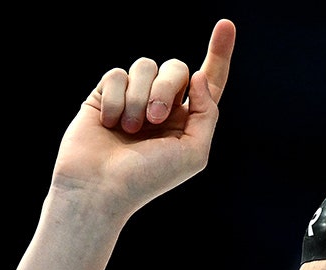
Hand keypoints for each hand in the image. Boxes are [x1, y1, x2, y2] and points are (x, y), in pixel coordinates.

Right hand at [52, 19, 235, 215]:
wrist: (99, 188)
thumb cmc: (147, 178)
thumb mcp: (194, 152)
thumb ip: (207, 112)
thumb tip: (198, 75)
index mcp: (187, 120)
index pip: (209, 81)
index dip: (219, 53)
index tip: (226, 25)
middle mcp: (162, 105)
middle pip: (177, 68)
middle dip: (167, 89)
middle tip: (154, 120)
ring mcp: (133, 98)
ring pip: (146, 66)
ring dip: (140, 98)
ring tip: (130, 128)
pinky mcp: (104, 94)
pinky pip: (117, 74)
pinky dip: (116, 99)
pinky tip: (108, 122)